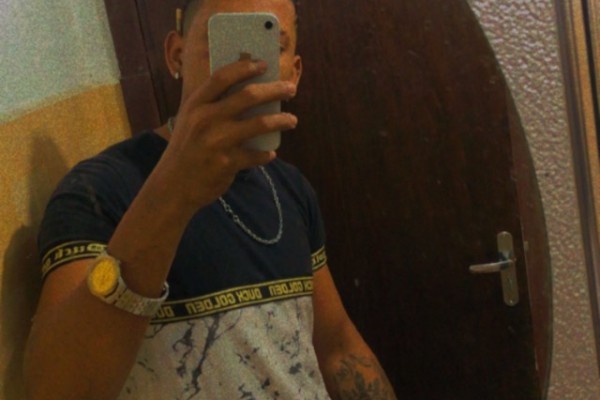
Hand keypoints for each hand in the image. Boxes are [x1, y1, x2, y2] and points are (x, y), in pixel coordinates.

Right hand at [154, 59, 297, 211]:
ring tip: (292, 120)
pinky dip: (266, 154)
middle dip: (274, 90)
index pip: (222, 77)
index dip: (245, 67)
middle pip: (248, 96)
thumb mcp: (191, 120)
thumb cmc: (188, 147)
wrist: (174, 185)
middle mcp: (205, 119)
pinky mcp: (227, 163)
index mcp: (195, 104)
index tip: (264, 64)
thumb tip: (249, 87)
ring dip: (281, 120)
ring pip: (259, 123)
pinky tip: (270, 153)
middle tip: (291, 89)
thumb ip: (212, 103)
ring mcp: (216, 141)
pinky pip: (257, 154)